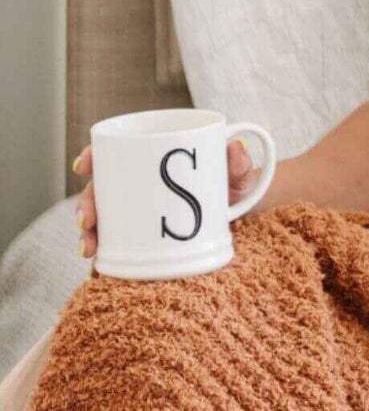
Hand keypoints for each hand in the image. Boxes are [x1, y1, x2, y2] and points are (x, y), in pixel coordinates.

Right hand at [72, 139, 258, 262]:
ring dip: (88, 231)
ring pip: (102, 214)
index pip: (115, 150)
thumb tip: (236, 148)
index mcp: (154, 157)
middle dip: (86, 203)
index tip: (83, 165)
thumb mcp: (237, 172)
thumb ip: (238, 162)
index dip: (94, 155)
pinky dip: (102, 250)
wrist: (244, 209)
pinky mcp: (142, 232)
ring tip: (88, 247)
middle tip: (88, 221)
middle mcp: (140, 181)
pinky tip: (96, 262)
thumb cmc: (234, 182)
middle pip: (100, 186)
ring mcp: (139, 207)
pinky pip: (114, 239)